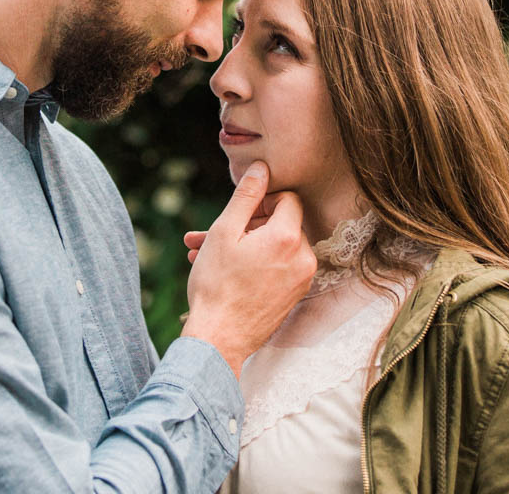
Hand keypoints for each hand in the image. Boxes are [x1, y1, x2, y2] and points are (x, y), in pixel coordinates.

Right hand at [180, 161, 315, 379]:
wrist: (219, 340)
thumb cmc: (217, 286)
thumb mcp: (224, 232)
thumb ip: (246, 196)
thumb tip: (262, 168)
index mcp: (288, 238)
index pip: (287, 198)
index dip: (261, 200)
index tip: (238, 213)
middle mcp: (304, 258)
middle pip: (281, 223)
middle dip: (245, 225)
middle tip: (209, 233)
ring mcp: (301, 279)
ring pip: (275, 247)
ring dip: (243, 244)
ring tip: (204, 252)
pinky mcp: (295, 295)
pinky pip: (277, 267)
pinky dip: (254, 263)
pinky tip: (222, 268)